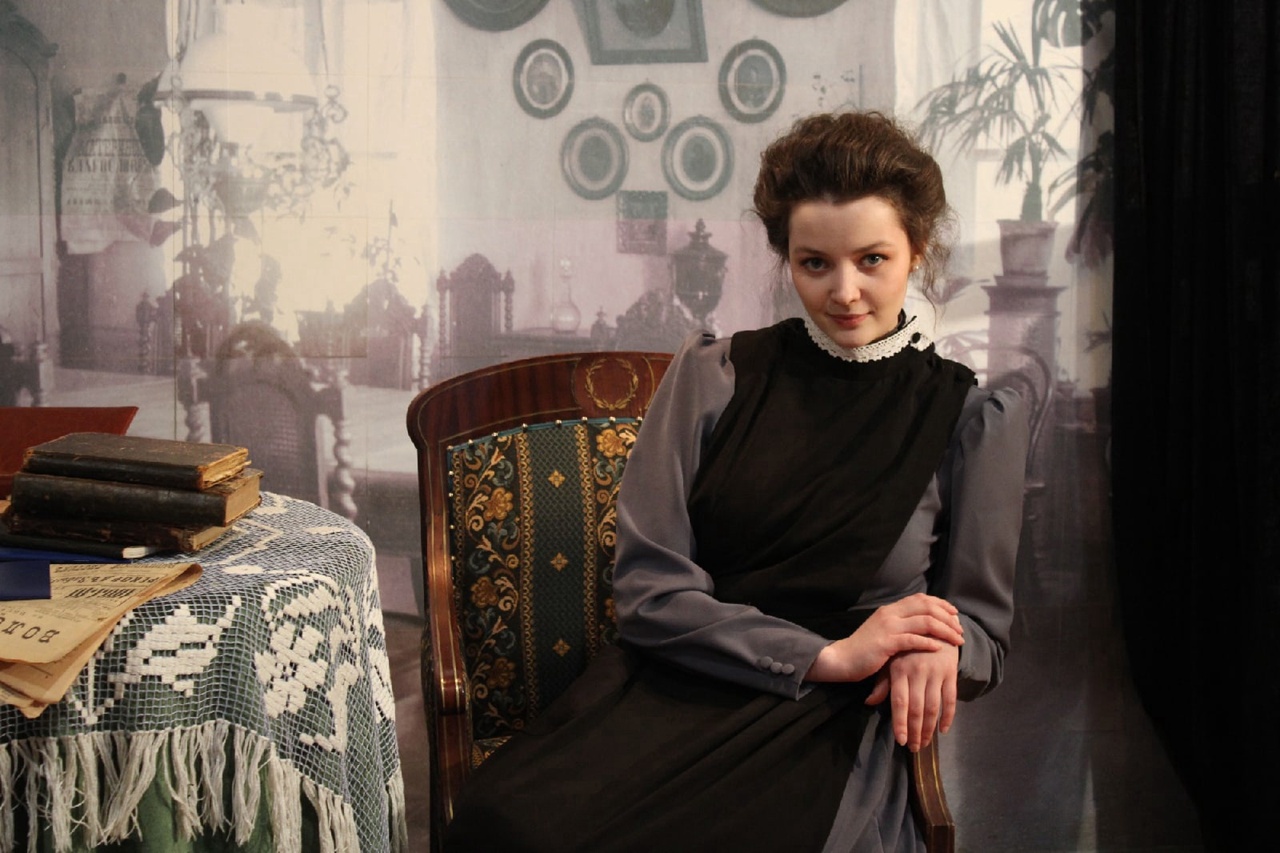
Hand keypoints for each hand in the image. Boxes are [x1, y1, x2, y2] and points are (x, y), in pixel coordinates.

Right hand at [806, 593, 962, 683]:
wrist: (842, 659)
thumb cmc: (864, 649)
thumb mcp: (882, 630)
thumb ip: (899, 624)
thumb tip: (921, 624)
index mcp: (890, 609)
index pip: (921, 599)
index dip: (941, 604)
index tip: (955, 614)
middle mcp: (890, 613)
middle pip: (927, 607)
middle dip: (948, 618)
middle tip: (960, 630)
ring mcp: (888, 627)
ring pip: (925, 622)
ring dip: (945, 631)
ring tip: (957, 641)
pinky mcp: (886, 643)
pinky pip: (914, 640)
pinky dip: (930, 643)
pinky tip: (940, 650)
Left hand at [865, 643, 959, 751]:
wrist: (934, 625)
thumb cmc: (907, 647)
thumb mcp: (892, 661)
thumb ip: (882, 683)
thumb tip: (869, 702)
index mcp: (899, 669)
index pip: (899, 702)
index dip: (900, 723)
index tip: (900, 741)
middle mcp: (917, 672)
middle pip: (917, 708)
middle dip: (915, 731)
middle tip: (913, 747)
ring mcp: (935, 672)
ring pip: (933, 707)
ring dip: (929, 729)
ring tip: (924, 743)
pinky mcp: (950, 672)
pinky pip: (950, 699)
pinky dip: (948, 716)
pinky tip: (943, 730)